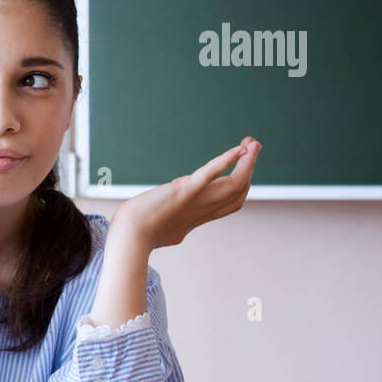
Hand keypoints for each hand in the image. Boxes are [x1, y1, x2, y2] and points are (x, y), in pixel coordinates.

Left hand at [112, 137, 261, 248]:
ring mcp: (195, 201)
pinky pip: (209, 176)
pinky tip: (239, 149)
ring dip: (247, 162)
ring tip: (254, 143)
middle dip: (249, 167)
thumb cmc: (138, 235)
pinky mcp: (183, 192)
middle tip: (254, 145)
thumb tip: (175, 234)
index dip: (243, 184)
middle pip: (238, 191)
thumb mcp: (165, 233)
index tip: (246, 167)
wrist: (127, 237)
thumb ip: (174, 229)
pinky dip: (224, 162)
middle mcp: (202, 210)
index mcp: (198, 216)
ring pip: (233, 184)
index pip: (231, 202)